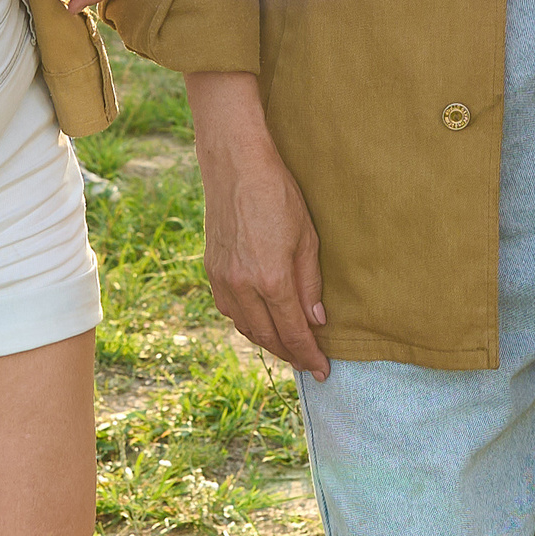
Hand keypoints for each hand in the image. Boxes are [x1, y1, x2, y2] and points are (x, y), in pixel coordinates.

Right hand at [188, 77, 329, 380]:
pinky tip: (259, 321)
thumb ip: (309, 284)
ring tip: (287, 347)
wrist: (235, 165)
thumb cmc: (277, 194)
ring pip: (245, 327)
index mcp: (271, 280)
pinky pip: (228, 309)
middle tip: (308, 363)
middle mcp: (242, 286)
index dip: (309, 355)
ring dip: (267, 342)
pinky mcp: (211, 269)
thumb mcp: (307, 237)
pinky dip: (246, 322)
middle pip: (267, 337)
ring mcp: (222, 279)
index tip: (322, 371)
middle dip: (289, 354)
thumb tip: (316, 321)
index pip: (293, 332)